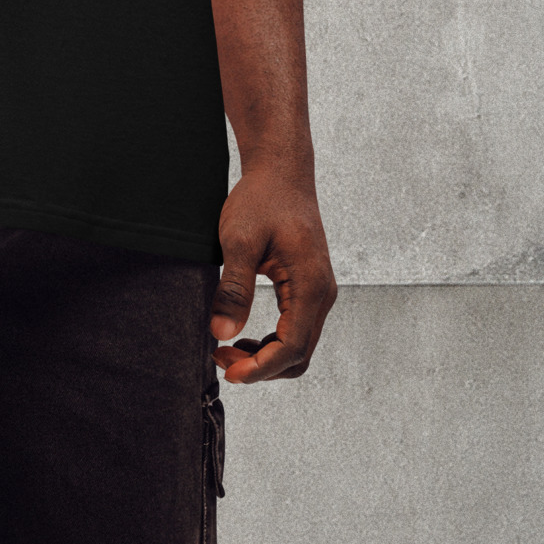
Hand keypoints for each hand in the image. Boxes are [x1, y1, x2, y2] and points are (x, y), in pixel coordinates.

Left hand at [209, 163, 336, 382]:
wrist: (282, 172)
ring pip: (299, 345)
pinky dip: (272, 341)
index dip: (260, 368)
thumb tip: (222, 333)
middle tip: (221, 359)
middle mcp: (322, 294)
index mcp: (311, 286)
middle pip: (299, 354)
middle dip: (261, 367)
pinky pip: (296, 328)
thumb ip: (233, 288)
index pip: (293, 347)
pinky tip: (244, 335)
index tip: (229, 372)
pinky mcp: (309, 288)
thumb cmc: (263, 199)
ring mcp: (319, 292)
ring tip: (227, 349)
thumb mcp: (239, 240)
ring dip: (266, 356)